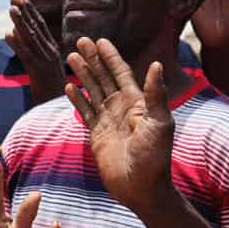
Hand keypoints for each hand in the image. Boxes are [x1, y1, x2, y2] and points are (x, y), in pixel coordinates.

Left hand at [7, 0, 63, 103]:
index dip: (29, 10)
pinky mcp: (39, 72)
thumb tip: (11, 31)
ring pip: (31, 38)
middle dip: (26, 11)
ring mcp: (45, 61)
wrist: (58, 108)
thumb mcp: (39, 65)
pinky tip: (7, 35)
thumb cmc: (48, 88)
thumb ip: (27, 47)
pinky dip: (17, 44)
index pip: (39, 25)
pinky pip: (26, 56)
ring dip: (21, 23)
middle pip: (36, 27)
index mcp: (51, 48)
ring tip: (11, 9)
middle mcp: (50, 51)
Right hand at [65, 38, 174, 211]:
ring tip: (71, 57)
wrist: (141, 187)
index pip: (121, 73)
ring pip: (92, 90)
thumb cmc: (155, 156)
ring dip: (83, 74)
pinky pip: (84, 111)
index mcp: (137, 102)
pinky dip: (76, 99)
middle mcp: (121, 107)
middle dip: (93, 59)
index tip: (100, 41)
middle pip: (104, 77)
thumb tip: (156, 64)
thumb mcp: (160, 123)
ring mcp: (107, 120)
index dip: (111, 56)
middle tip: (80, 41)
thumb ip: (155, 94)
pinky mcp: (96, 134)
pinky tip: (68, 87)